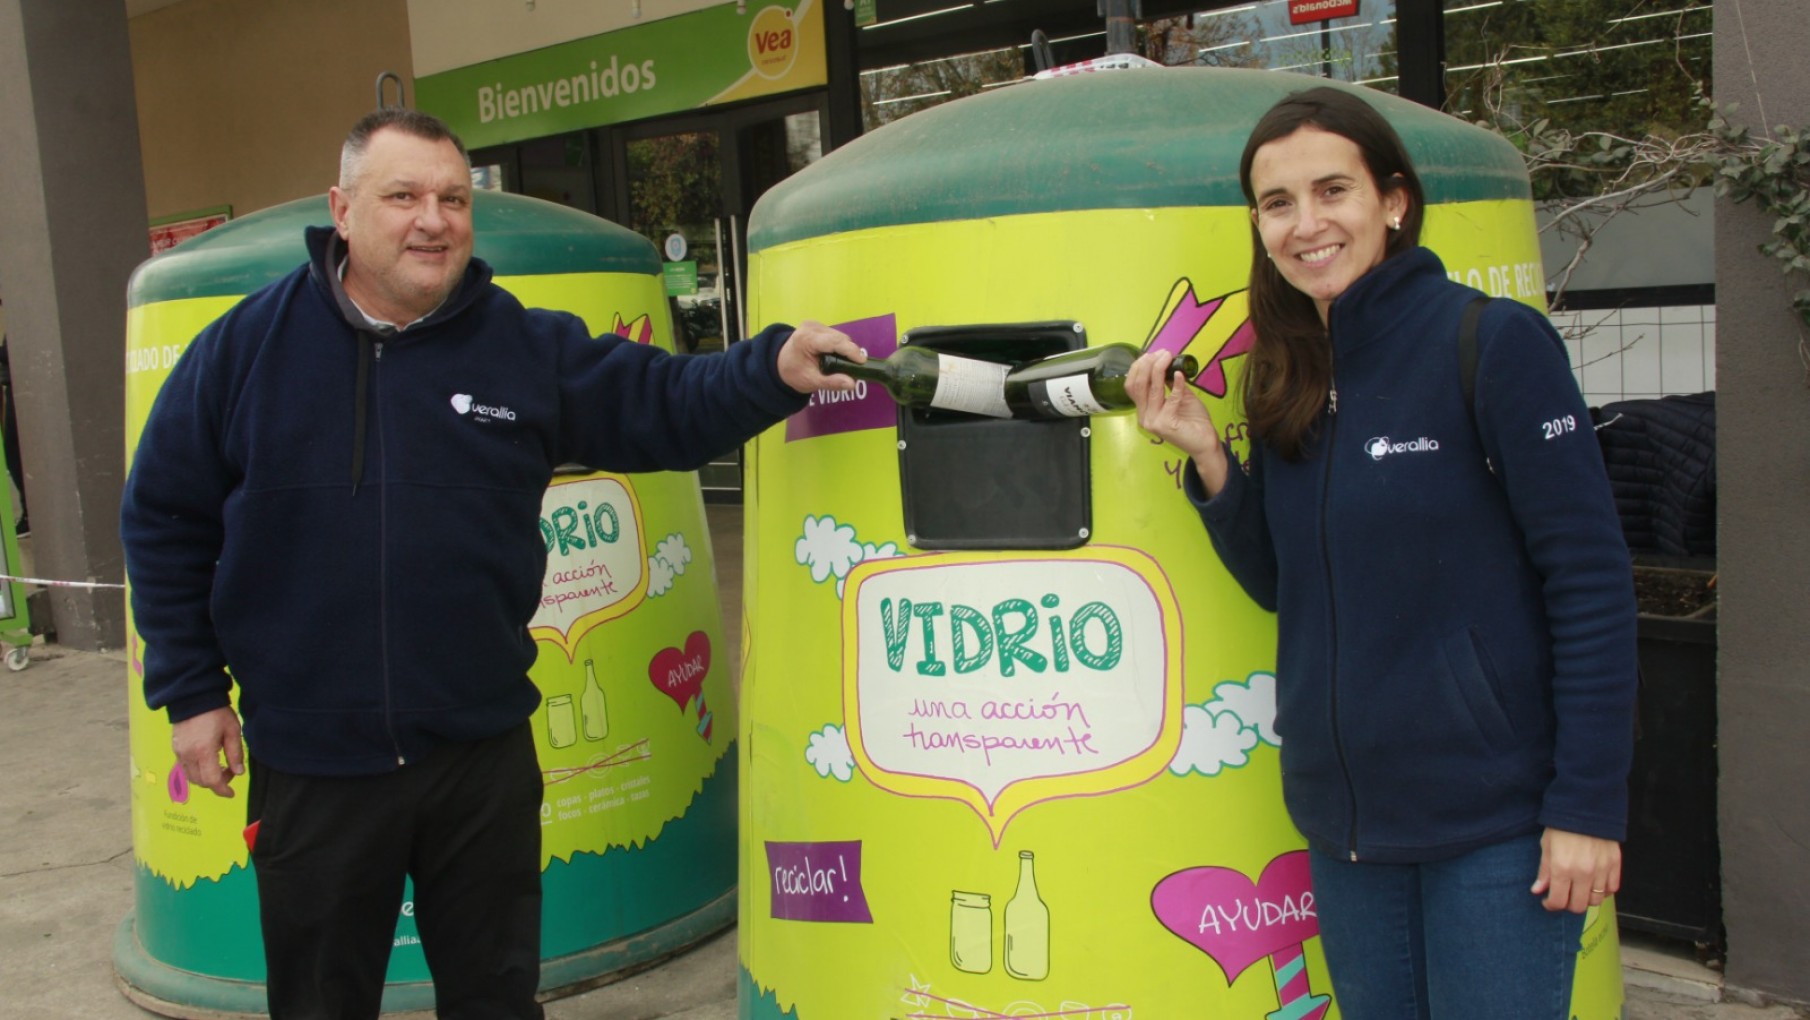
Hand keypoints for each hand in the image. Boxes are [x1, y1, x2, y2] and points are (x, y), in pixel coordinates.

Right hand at [172, 706, 244, 798]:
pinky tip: (208, 761)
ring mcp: (179, 752)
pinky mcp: (175, 749)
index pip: (212, 781)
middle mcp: (188, 755)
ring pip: (191, 777)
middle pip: (201, 782)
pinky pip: (185, 768)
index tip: (231, 793)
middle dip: (217, 783)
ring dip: (206, 778)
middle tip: (230, 771)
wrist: (194, 698)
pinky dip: (197, 771)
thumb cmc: (216, 712)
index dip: (223, 790)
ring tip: (220, 765)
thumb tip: (239, 772)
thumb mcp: (233, 730)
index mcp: (203, 751)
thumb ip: (235, 753)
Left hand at [775, 320, 864, 394]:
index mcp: (806, 339)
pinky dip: (839, 345)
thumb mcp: (811, 382)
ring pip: (839, 336)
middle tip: (853, 368)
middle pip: (839, 338)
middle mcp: (811, 327)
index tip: (862, 362)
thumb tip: (851, 384)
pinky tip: (835, 356)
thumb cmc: (794, 373)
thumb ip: (831, 383)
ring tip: (843, 363)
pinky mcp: (817, 325)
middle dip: (849, 352)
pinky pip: (835, 335)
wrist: (779, 364)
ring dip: (844, 349)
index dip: (850, 350)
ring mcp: (814, 324)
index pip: (834, 342)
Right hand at [1127, 350, 1229, 495]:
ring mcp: (1153, 422)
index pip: (1131, 386)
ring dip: (1159, 369)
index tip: (1152, 354)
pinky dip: (1177, 384)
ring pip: (1151, 389)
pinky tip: (1182, 375)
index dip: (1139, 367)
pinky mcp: (1165, 424)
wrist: (1205, 443)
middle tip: (1162, 353)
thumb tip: (1167, 364)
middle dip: (1147, 365)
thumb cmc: (1194, 421)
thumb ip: (1171, 384)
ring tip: (1168, 357)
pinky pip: (1170, 398)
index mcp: (1144, 410)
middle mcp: (1144, 416)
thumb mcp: (1180, 397)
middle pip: (1137, 385)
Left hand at [1531, 827, 1620, 912]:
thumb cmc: (1562, 826)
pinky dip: (1604, 891)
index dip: (1551, 905)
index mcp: (1562, 868)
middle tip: (1563, 897)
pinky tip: (1594, 884)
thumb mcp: (1547, 846)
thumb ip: (1544, 871)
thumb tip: (1538, 891)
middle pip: (1578, 906)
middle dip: (1568, 905)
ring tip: (1578, 890)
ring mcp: (1601, 870)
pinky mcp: (1615, 865)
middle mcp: (1583, 873)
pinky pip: (1612, 889)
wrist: (1586, 808)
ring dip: (1586, 899)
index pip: (1558, 901)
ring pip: (1596, 900)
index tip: (1548, 902)